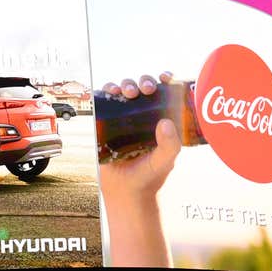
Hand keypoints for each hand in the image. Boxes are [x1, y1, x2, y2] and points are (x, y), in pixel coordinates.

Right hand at [98, 72, 180, 197]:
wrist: (126, 193)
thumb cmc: (150, 176)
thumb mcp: (166, 160)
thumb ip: (170, 144)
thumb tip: (165, 122)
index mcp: (158, 119)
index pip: (162, 93)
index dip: (163, 81)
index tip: (164, 77)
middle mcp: (140, 115)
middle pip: (140, 88)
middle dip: (143, 82)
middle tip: (146, 90)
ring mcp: (120, 119)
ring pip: (120, 91)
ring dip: (123, 85)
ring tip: (126, 92)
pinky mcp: (103, 125)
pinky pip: (101, 104)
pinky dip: (102, 93)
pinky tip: (107, 92)